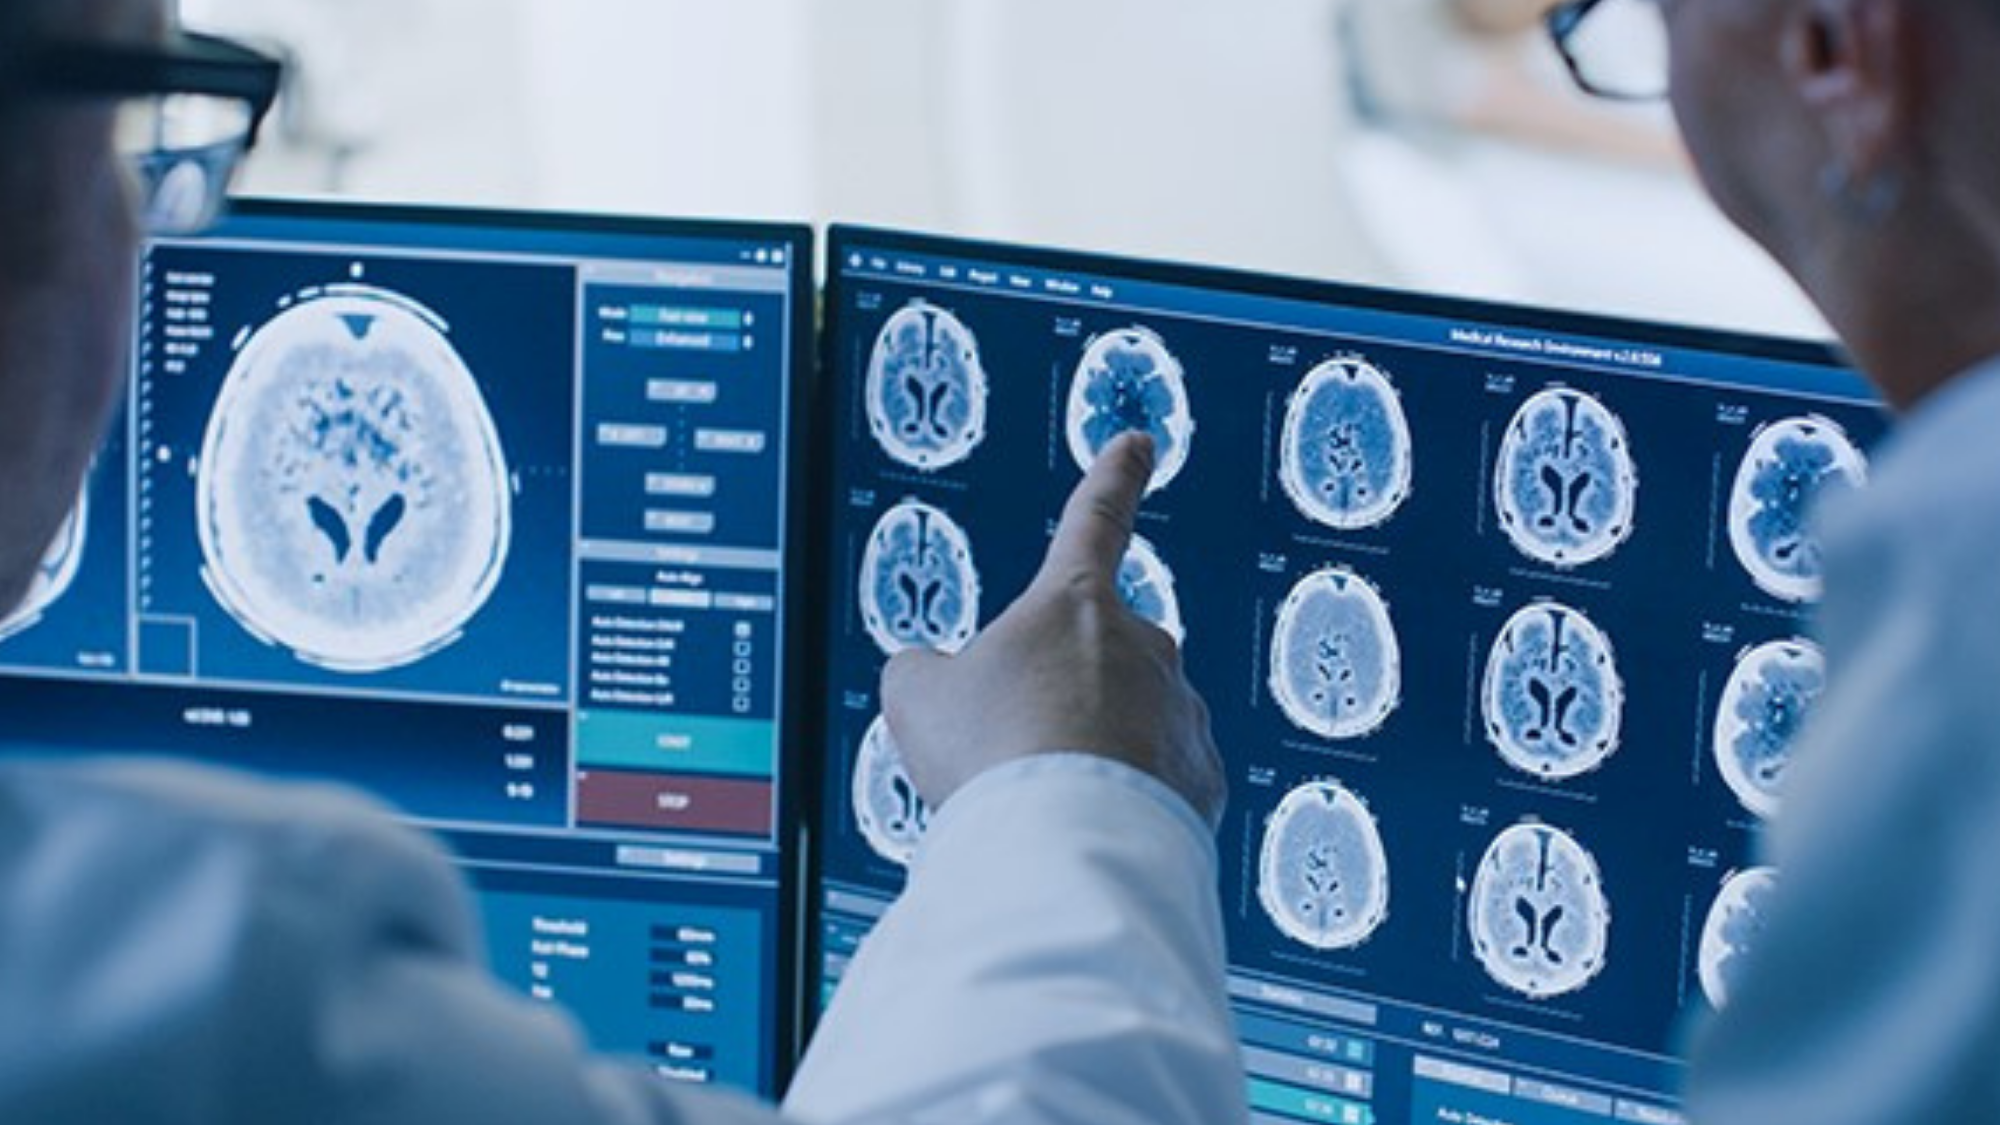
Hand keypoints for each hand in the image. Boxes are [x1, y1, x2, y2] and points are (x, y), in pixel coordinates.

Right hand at [881, 432, 1226, 828]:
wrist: (1063, 842)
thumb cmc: (993, 755)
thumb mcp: (917, 697)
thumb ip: (924, 672)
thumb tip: (931, 679)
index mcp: (1074, 602)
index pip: (1096, 519)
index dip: (1115, 478)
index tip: (1138, 444)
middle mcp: (1144, 646)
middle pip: (1098, 657)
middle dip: (1062, 696)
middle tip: (1015, 749)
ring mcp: (1181, 711)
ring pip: (1131, 724)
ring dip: (1093, 754)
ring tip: (1044, 800)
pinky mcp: (1203, 780)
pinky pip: (1160, 783)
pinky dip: (1125, 802)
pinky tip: (1086, 827)